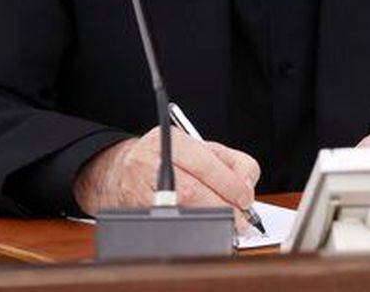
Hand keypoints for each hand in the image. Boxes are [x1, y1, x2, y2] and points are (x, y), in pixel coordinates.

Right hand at [73, 126, 260, 231]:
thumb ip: (233, 162)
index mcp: (172, 140)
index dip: (229, 184)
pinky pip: (170, 225)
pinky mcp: (136, 213)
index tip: (246, 197)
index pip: (205, 164)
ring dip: (211, 221)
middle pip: (193, 191)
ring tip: (229, 225)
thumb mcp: (203, 148)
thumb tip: (246, 185)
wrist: (122, 171)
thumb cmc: (170, 159)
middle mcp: (151, 162)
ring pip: (181, 210)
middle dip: (224, 208)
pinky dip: (194, 230)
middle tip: (242, 219)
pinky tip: (206, 229)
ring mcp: (140, 189)